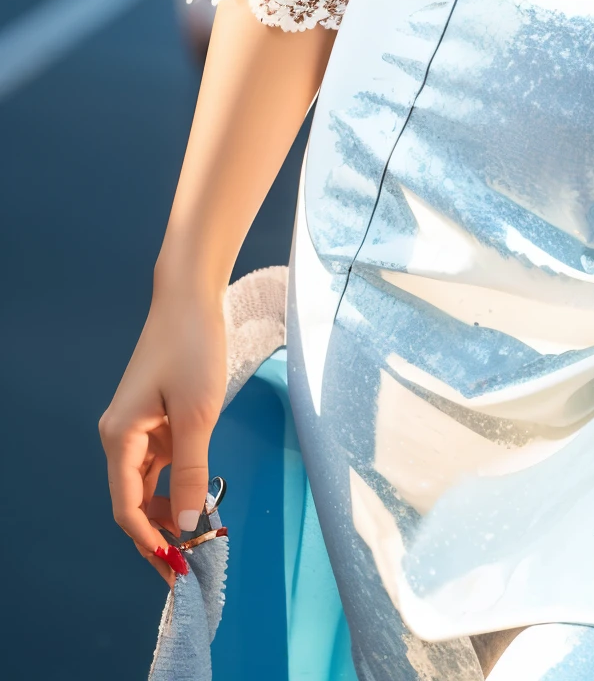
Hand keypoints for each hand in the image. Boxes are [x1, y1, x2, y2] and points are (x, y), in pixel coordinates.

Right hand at [99, 286, 226, 587]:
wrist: (190, 298)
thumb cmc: (192, 348)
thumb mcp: (197, 414)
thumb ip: (190, 471)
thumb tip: (187, 523)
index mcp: (120, 438)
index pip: (127, 508)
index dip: (150, 542)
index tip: (177, 569)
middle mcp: (121, 437)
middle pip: (134, 502)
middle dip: (159, 536)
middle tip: (190, 566)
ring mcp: (138, 428)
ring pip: (147, 486)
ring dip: (169, 514)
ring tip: (198, 541)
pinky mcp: (155, 419)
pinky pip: (160, 465)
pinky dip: (176, 486)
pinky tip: (196, 503)